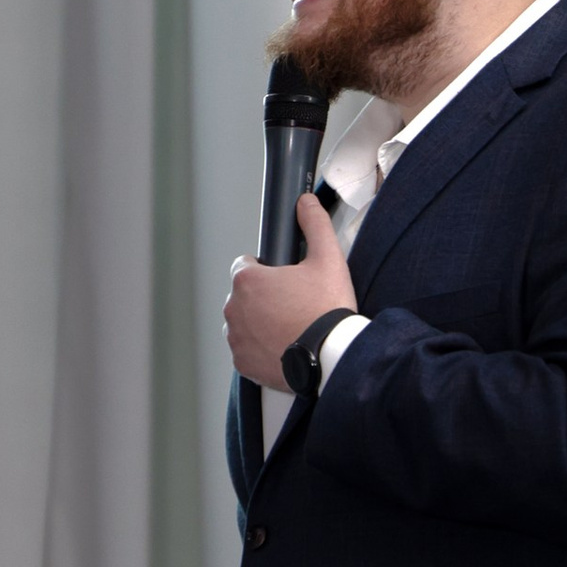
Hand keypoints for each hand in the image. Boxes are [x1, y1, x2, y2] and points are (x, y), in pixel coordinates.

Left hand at [223, 194, 355, 389]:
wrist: (331, 357)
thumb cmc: (326, 311)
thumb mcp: (328, 259)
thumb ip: (315, 224)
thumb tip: (306, 203)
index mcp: (247, 280)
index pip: (245, 265)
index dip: (266, 270)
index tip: (284, 280)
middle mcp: (234, 308)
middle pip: (244, 295)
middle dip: (263, 297)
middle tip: (293, 304)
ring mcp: (236, 338)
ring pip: (243, 322)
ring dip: (259, 321)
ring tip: (290, 326)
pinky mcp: (242, 363)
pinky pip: (246, 349)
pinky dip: (260, 347)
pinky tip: (283, 345)